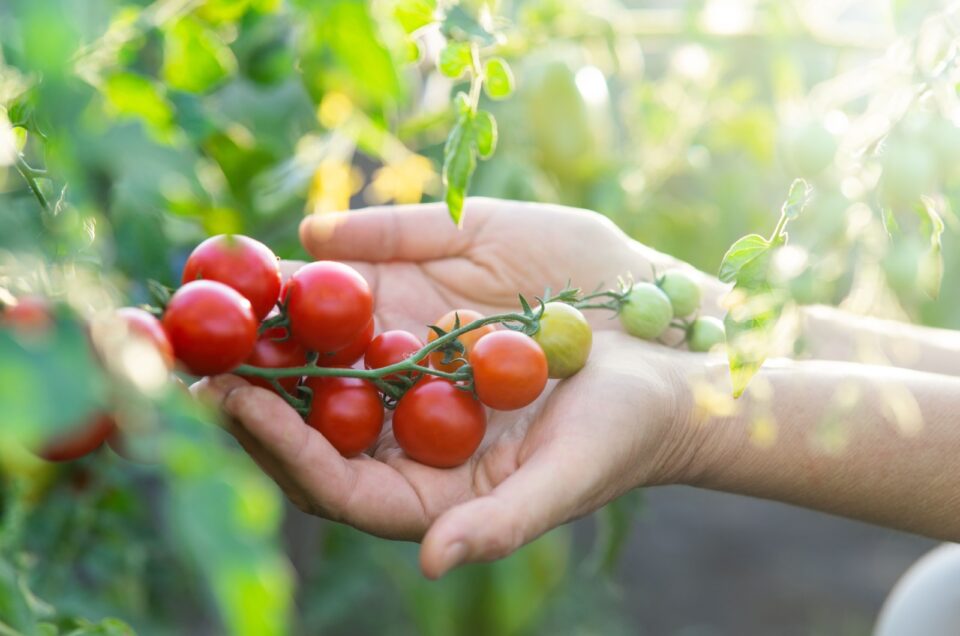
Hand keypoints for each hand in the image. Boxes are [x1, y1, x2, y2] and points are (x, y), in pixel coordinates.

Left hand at [204, 198, 707, 576]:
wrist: (666, 357)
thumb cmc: (625, 433)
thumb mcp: (570, 479)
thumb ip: (500, 522)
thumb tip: (431, 563)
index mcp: (422, 481)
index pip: (334, 476)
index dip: (282, 445)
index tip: (234, 404)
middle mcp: (400, 419)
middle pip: (302, 410)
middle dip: (231, 380)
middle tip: (160, 347)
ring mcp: (405, 356)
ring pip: (315, 342)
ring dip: (253, 320)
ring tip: (196, 289)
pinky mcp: (425, 298)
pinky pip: (355, 283)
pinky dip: (311, 267)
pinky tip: (265, 249)